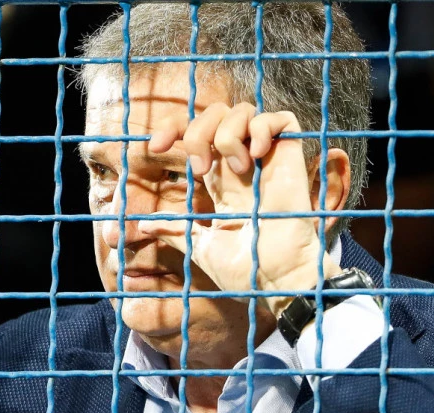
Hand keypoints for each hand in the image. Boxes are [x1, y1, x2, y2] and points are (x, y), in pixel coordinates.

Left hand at [139, 103, 341, 316]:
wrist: (277, 281)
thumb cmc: (246, 269)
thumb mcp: (201, 246)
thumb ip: (175, 230)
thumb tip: (142, 225)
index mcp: (220, 180)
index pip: (196, 133)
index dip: (174, 128)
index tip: (155, 147)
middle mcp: (241, 165)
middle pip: (216, 114)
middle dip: (197, 129)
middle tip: (198, 168)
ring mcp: (266, 160)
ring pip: (244, 111)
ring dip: (227, 131)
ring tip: (234, 167)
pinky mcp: (291, 159)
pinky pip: (282, 120)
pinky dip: (262, 127)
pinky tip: (254, 155)